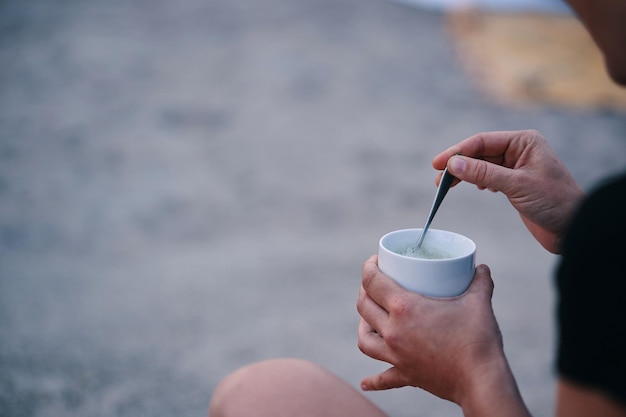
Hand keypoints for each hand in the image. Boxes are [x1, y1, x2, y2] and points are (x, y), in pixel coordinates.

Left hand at [357, 256, 530, 415]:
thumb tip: (482, 268)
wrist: (481, 381)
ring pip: (365, 339)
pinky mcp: (406, 374)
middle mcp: (393, 331)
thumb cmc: (478, 339)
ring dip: (363, 325)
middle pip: (364, 306)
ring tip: (369, 318)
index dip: (368, 268)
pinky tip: (365, 383)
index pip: (372, 282)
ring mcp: (396, 355)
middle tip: (374, 284)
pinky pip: (384, 378)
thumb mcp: (479, 302)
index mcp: (404, 308)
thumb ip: (480, 282)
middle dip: (364, 291)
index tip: (374, 261)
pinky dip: (373, 380)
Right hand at [432, 130, 583, 253]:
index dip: (457, 152)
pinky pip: (489, 177)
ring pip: (482, 165)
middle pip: (480, 152)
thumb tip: (454, 164)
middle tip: (438, 178)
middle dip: (458, 164)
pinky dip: (477, 182)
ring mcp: (517, 167)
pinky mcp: (516, 183)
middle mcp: (520, 150)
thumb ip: (484, 173)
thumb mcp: (516, 186)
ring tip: (446, 186)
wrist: (575, 229)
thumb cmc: (555, 203)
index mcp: (524, 142)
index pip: (482, 141)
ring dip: (465, 174)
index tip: (438, 164)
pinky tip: (473, 188)